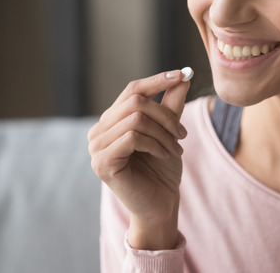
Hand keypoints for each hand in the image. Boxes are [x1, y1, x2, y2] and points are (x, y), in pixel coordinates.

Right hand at [88, 70, 190, 248]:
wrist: (160, 204)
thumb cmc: (162, 169)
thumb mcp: (169, 131)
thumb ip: (171, 105)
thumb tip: (183, 76)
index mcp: (112, 120)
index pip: (132, 89)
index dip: (157, 80)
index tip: (182, 74)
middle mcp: (98, 131)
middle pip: (136, 102)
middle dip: (166, 115)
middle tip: (183, 134)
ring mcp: (96, 147)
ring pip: (136, 119)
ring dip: (164, 133)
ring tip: (177, 149)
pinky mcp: (102, 162)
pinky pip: (132, 138)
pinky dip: (155, 144)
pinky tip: (164, 155)